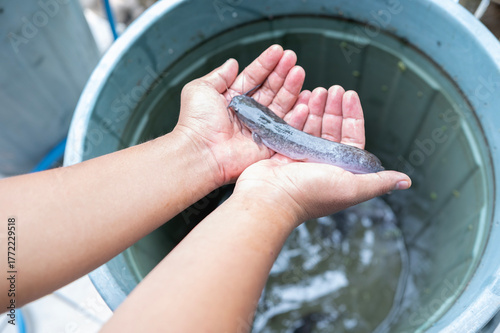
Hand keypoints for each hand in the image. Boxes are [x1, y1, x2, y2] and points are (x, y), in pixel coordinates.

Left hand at [174, 45, 307, 185]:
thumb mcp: (200, 89)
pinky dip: (297, 114)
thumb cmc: (196, 123)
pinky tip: (304, 99)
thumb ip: (219, 75)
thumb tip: (232, 63)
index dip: (266, 63)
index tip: (278, 51)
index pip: (254, 77)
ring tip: (298, 72)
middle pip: (271, 88)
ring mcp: (260, 127)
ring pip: (281, 104)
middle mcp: (249, 113)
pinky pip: (287, 127)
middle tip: (292, 58)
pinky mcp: (269, 143)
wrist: (201, 152)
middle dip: (282, 72)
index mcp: (233, 99)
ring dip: (292, 87)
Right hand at [233, 87, 410, 226]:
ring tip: (317, 91)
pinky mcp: (283, 153)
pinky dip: (298, 116)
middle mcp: (322, 164)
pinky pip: (293, 129)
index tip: (350, 95)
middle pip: (332, 129)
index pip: (352, 138)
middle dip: (334, 108)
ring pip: (312, 127)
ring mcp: (301, 158)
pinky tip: (301, 102)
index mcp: (341, 171)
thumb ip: (378, 182)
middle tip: (333, 89)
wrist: (270, 198)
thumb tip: (406, 181)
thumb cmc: (310, 194)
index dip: (352, 116)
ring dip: (316, 108)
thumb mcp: (352, 187)